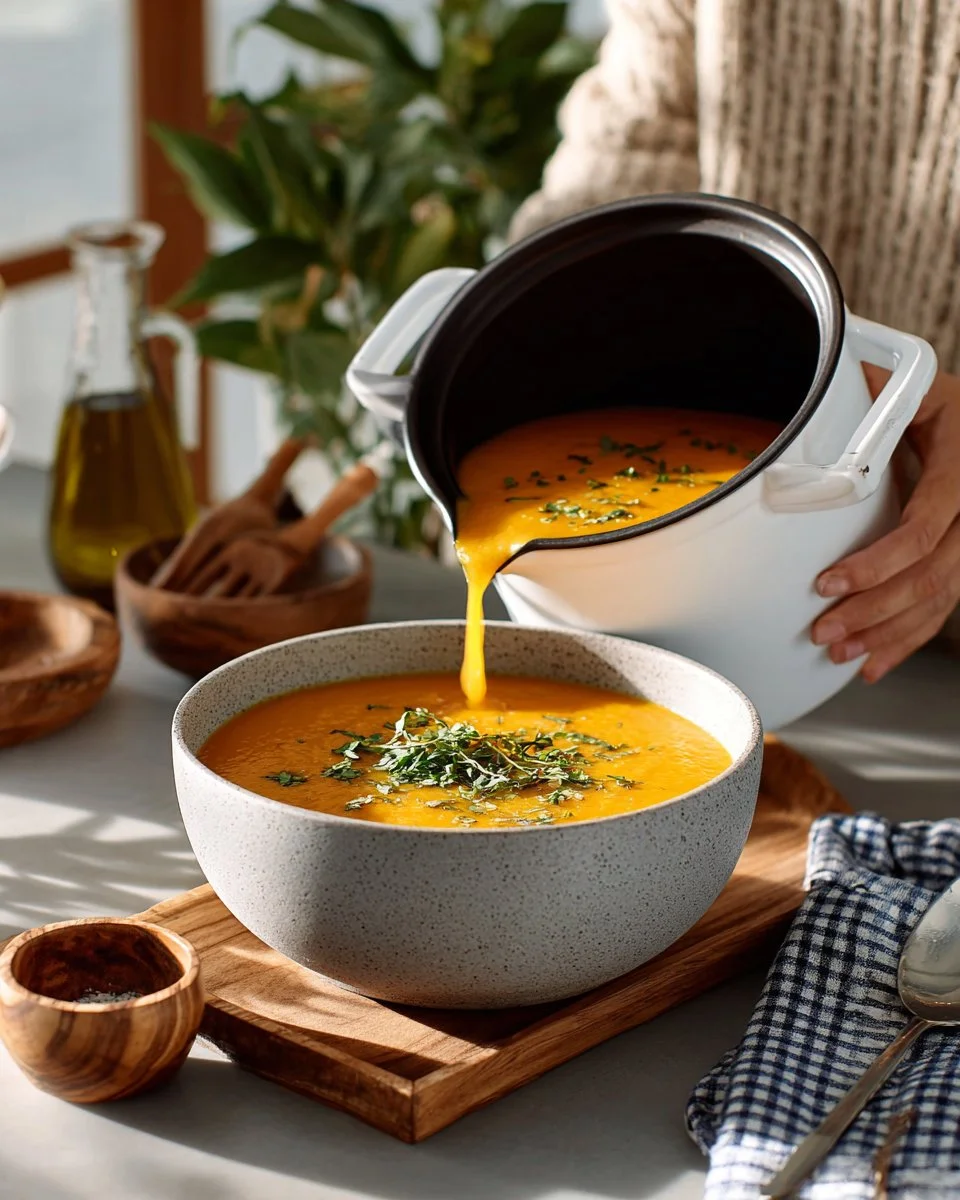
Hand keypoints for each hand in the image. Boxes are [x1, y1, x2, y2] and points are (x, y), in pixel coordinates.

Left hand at [811, 366, 959, 682]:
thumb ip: (870, 392)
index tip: (828, 582)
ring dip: (888, 633)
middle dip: (874, 612)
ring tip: (841, 654)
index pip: (924, 528)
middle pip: (932, 576)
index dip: (877, 563)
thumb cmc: (937, 399)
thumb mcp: (911, 386)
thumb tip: (817, 392)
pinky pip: (942, 605)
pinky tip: (876, 662)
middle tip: (824, 632)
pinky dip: (908, 638)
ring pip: (939, 599)